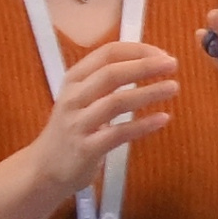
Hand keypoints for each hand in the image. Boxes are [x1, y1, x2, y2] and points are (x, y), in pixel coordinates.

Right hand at [24, 34, 182, 195]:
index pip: (106, 54)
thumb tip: (148, 61)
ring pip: (115, 102)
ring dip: (148, 93)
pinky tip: (163, 118)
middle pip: (111, 74)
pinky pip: (118, 134)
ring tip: (173, 87)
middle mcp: (73, 98)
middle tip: (172, 64)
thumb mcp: (81, 97)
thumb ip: (106, 80)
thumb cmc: (71, 128)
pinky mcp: (86, 149)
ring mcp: (78, 124)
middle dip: (144, 66)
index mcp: (73, 80)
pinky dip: (143, 125)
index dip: (137, 51)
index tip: (162, 53)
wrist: (44, 168)